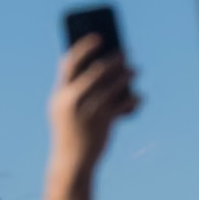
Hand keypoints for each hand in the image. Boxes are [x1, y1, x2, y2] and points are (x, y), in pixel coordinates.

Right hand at [48, 36, 140, 172]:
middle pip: (96, 71)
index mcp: (60, 94)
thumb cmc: (71, 132)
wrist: (72, 162)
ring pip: (112, 85)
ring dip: (126, 75)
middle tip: (125, 52)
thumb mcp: (64, 110)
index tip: (99, 37)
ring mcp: (89, 110)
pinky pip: (122, 104)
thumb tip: (100, 69)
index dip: (84, 47)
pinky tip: (138, 95)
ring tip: (135, 70)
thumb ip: (75, 90)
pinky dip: (132, 98)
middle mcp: (73, 100)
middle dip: (113, 59)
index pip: (70, 62)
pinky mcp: (104, 122)